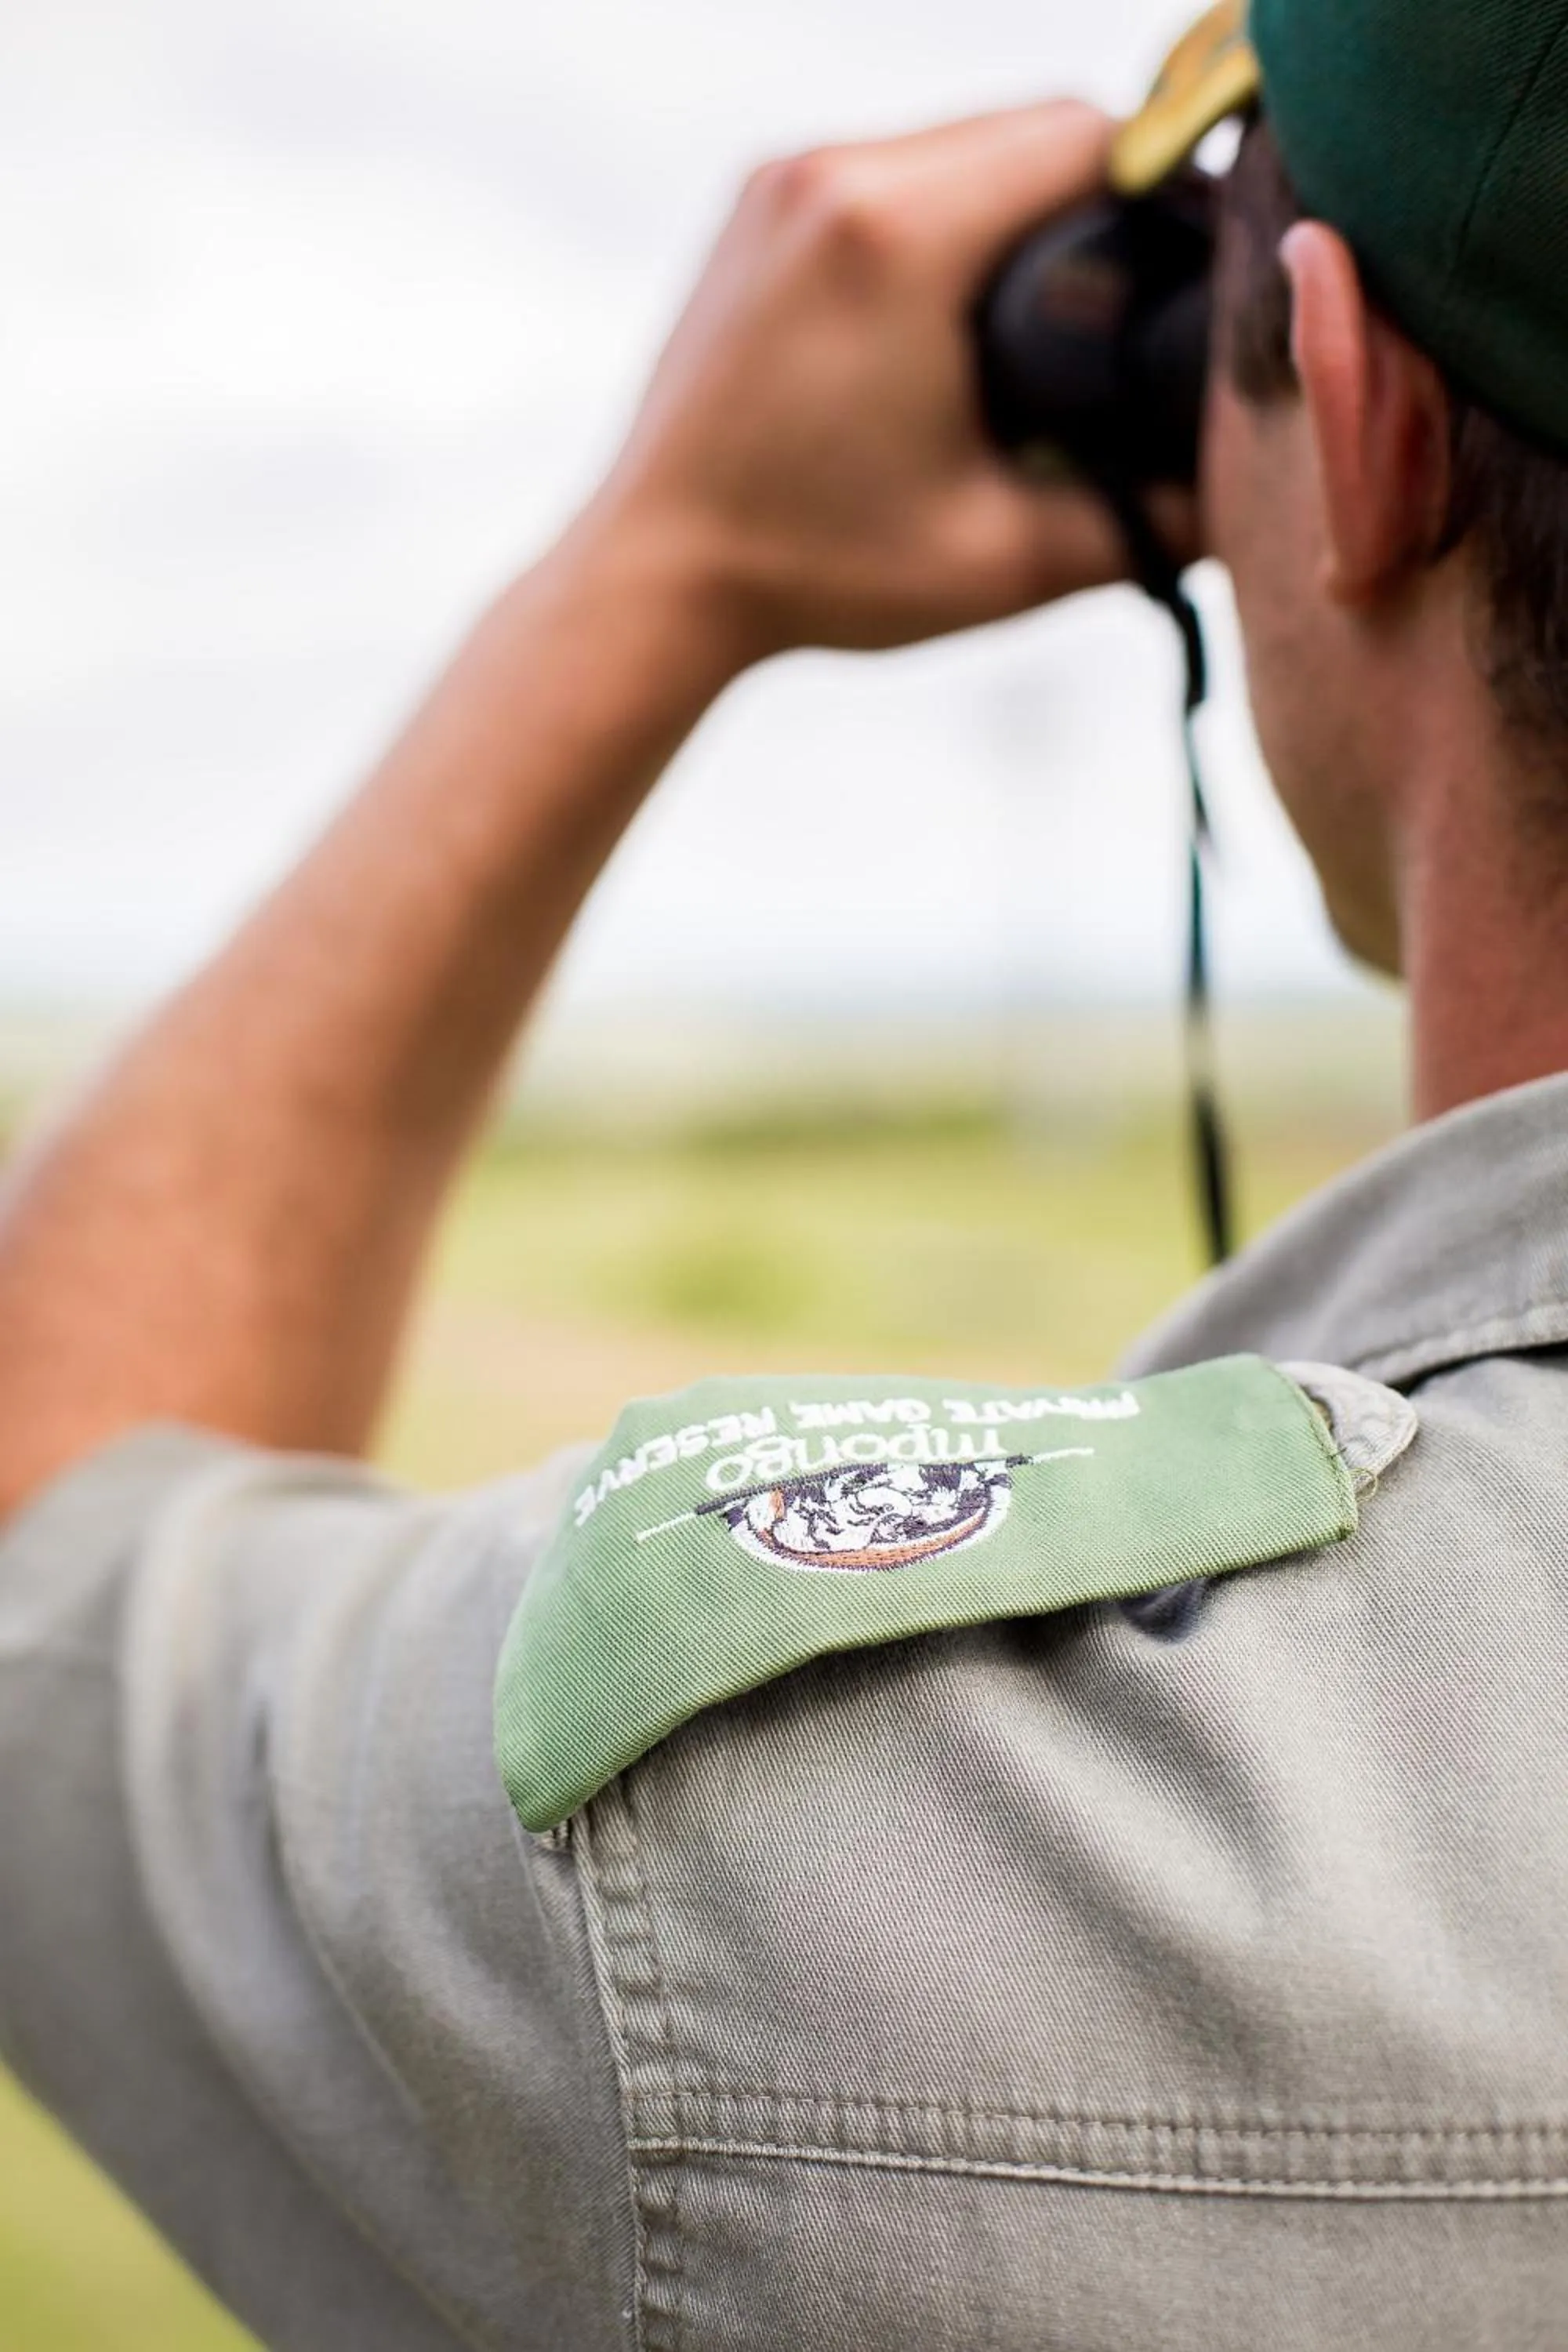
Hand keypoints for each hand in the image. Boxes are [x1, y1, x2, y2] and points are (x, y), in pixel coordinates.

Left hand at [582, 101, 1194, 664]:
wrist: (653, 579)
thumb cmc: (816, 575)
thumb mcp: (1005, 562)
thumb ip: (1145, 523)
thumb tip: (1252, 493)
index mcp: (898, 235)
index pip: (1089, 138)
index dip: (1169, 190)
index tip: (1200, 267)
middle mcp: (834, 173)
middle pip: (1029, 125)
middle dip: (1101, 198)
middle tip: (1141, 302)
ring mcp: (782, 178)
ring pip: (961, 140)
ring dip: (1024, 201)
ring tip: (1060, 309)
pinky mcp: (757, 204)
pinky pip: (893, 170)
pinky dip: (948, 214)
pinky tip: (972, 302)